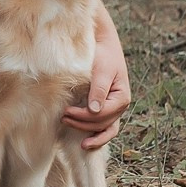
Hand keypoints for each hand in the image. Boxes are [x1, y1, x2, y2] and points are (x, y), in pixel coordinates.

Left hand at [62, 9, 129, 148]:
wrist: (103, 44)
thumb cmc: (103, 55)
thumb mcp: (102, 71)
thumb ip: (98, 90)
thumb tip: (94, 110)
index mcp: (122, 98)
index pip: (102, 114)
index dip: (84, 116)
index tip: (66, 112)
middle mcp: (120, 106)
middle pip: (102, 123)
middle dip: (82, 123)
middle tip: (63, 117)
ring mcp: (114, 109)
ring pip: (104, 128)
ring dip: (87, 132)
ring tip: (69, 128)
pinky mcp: (106, 107)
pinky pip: (104, 127)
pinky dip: (96, 135)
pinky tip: (85, 142)